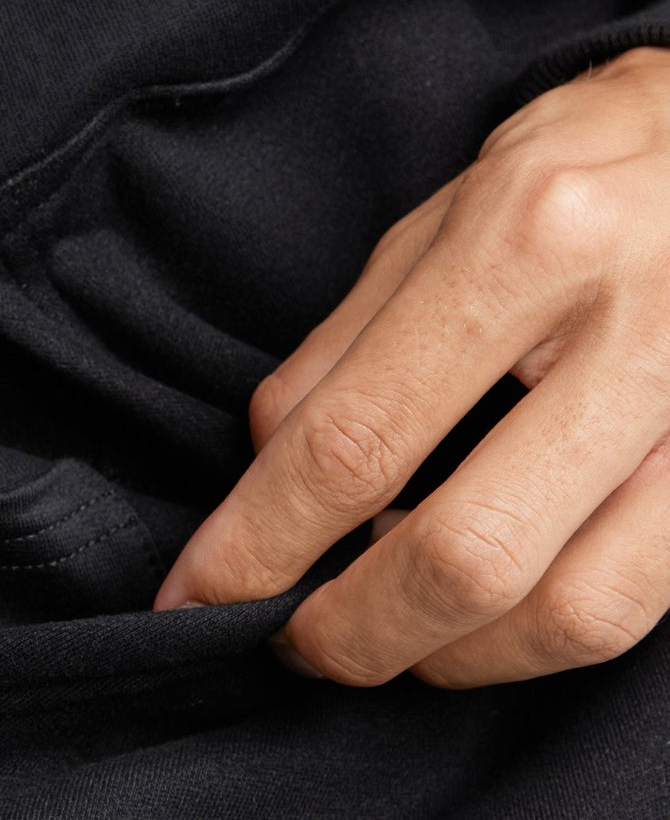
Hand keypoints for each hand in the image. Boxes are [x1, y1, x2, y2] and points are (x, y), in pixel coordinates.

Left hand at [154, 44, 669, 688]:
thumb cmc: (597, 162)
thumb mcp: (450, 208)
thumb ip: (348, 342)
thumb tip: (261, 469)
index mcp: (527, 237)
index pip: (356, 438)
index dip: (257, 543)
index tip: (193, 598)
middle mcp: (634, 324)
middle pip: (463, 554)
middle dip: (348, 630)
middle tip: (289, 639)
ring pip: (565, 611)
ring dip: (443, 658)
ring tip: (381, 634)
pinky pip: (635, 610)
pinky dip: (533, 645)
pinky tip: (480, 623)